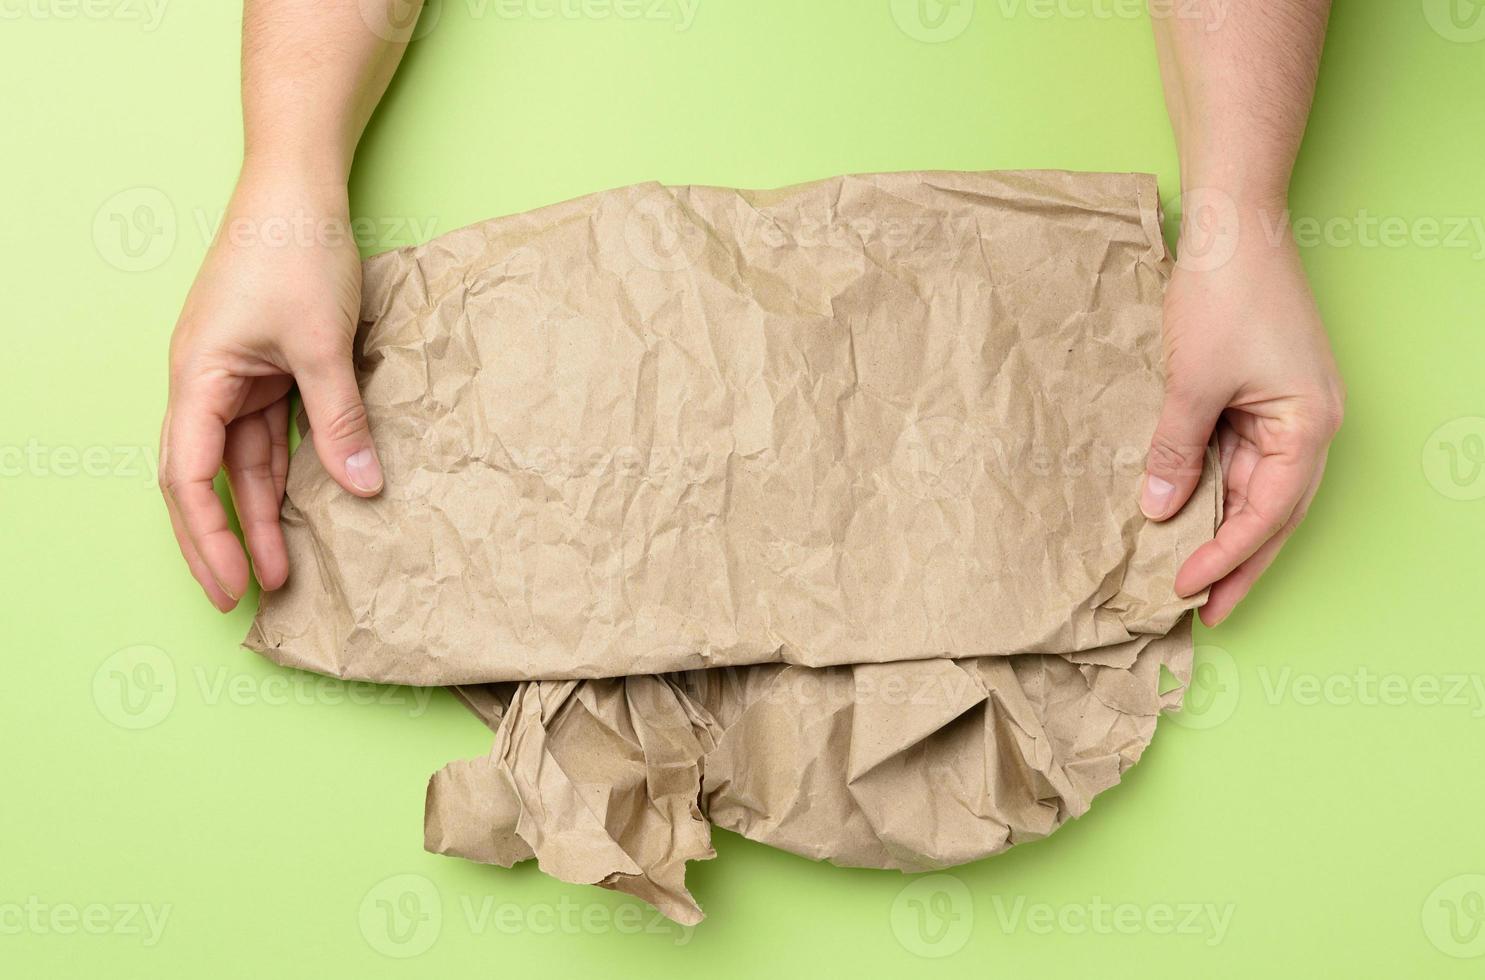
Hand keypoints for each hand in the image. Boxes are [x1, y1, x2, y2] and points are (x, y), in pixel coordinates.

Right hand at [160, 166, 381, 611]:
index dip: (208, 536)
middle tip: (250, 600)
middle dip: (225, 539)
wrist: (299, 186)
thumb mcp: (322, 344)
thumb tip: (363, 488)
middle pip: (205, 479)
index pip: (188, 475)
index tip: (234, 586)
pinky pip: (271, 434)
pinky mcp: (267, 368)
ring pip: (243, 462)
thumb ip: (339, 420)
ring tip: (286, 571)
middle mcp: (206, 383)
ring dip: (261, 514)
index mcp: (198, 377)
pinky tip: (308, 509)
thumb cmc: (295, 251)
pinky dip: (287, 472)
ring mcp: (236, 376)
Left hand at [1141, 207, 1343, 626]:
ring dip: (1223, 528)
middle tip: (1203, 613)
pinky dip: (1211, 486)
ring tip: (1191, 576)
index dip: (1226, 557)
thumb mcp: (1192, 383)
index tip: (1185, 591)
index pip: (1268, 514)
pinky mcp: (1259, 394)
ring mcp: (1284, 410)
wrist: (1232, 225)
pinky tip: (1185, 513)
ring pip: (1253, 488)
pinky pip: (1236, 455)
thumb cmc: (1224, 296)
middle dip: (1237, 563)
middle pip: (1272, 513)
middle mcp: (1307, 425)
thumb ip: (1176, 451)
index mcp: (1308, 427)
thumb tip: (1159, 509)